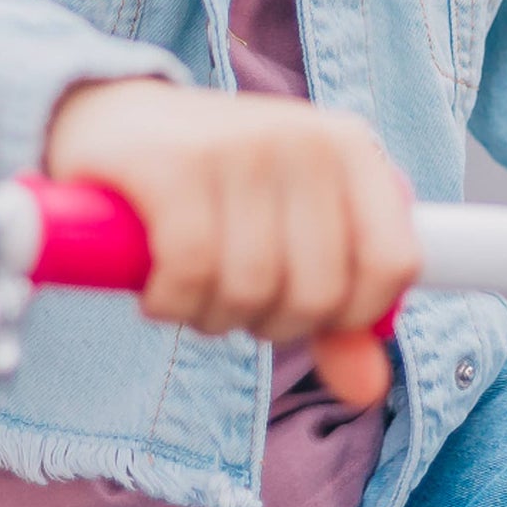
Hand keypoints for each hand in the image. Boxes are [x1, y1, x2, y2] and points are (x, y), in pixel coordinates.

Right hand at [43, 79, 416, 406]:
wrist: (114, 118)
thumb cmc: (216, 186)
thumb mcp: (289, 234)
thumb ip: (337, 311)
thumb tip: (369, 388)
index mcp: (349, 147)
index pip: (392, 263)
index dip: (350, 315)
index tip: (307, 312)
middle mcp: (304, 138)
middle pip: (317, 292)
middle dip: (270, 322)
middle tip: (235, 295)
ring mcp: (241, 146)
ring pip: (251, 290)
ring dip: (213, 316)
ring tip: (193, 285)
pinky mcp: (175, 165)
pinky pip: (190, 276)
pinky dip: (170, 303)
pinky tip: (158, 286)